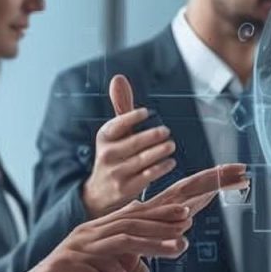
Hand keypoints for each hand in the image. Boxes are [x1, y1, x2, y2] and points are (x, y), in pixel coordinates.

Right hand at [15, 164, 246, 271]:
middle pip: (129, 227)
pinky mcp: (64, 267)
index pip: (131, 218)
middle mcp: (86, 234)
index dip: (159, 215)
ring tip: (159, 266)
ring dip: (143, 257)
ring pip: (118, 247)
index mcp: (95, 231)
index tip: (185, 215)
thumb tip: (144, 269)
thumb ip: (119, 267)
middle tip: (185, 238)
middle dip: (160, 230)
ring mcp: (75, 249)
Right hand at [81, 74, 176, 217]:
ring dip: (159, 152)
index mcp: (104, 137)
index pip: (117, 124)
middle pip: (133, 143)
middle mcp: (107, 154)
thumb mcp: (114, 132)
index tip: (146, 112)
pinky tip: (170, 162)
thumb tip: (118, 78)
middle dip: (152, 136)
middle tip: (166, 132)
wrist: (99, 193)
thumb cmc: (114, 155)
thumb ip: (121, 106)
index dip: (131, 117)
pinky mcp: (126, 188)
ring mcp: (116, 173)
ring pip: (142, 160)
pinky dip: (160, 168)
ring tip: (171, 145)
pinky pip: (147, 176)